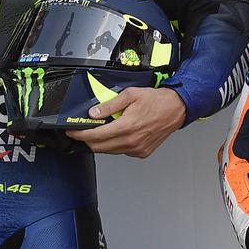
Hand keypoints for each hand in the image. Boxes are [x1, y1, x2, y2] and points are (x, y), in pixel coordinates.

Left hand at [66, 87, 186, 157]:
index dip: (79, 134)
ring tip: (102, 130)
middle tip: (82, 131)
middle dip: (87, 139)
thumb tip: (93, 113)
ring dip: (101, 143)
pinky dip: (115, 145)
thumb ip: (110, 105)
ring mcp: (136, 149)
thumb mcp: (130, 95)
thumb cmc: (156, 101)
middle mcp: (131, 141)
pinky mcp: (141, 153)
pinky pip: (121, 151)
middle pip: (99, 147)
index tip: (72, 131)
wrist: (176, 109)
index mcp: (126, 126)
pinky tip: (119, 134)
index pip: (94, 136)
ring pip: (109, 151)